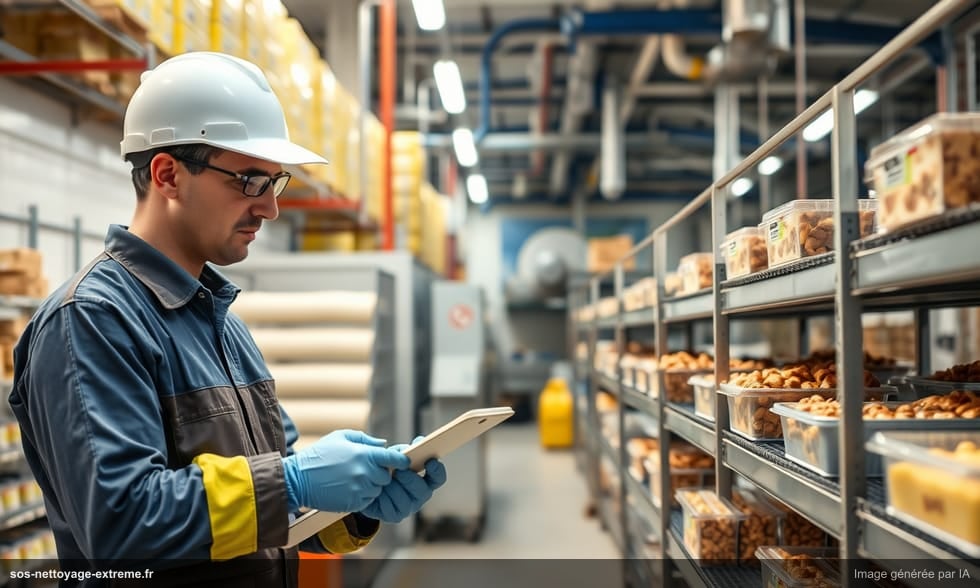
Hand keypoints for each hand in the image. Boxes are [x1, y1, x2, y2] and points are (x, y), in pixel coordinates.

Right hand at [282, 429, 409, 512]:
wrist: (298, 479)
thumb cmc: (318, 455)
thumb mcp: (340, 437)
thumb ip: (364, 439)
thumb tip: (382, 444)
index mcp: (364, 454)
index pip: (394, 458)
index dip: (400, 460)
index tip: (402, 461)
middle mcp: (365, 472)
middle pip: (387, 476)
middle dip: (380, 473)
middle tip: (367, 470)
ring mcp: (360, 489)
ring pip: (378, 490)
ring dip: (371, 486)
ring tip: (353, 479)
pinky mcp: (353, 503)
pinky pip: (368, 501)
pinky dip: (363, 496)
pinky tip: (349, 489)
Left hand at [360, 437, 446, 522]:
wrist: (364, 485)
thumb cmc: (382, 468)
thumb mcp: (391, 455)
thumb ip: (402, 450)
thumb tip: (414, 444)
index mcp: (423, 479)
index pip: (437, 477)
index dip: (437, 470)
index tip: (430, 461)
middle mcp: (419, 495)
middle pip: (424, 491)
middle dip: (411, 480)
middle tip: (399, 471)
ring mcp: (408, 507)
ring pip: (407, 501)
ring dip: (394, 489)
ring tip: (384, 481)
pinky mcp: (395, 516)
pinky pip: (392, 508)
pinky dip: (384, 498)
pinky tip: (378, 492)